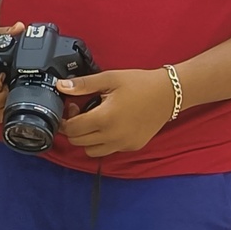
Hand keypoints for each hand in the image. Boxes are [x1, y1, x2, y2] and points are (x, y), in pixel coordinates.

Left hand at [56, 69, 177, 158]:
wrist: (169, 93)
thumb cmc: (140, 84)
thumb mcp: (109, 79)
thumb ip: (83, 85)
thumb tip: (61, 86)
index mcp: (105, 118)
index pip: (72, 129)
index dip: (65, 119)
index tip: (71, 108)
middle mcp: (113, 136)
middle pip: (78, 142)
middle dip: (74, 128)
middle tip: (81, 112)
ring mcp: (123, 144)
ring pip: (91, 151)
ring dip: (87, 139)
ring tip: (95, 121)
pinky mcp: (132, 147)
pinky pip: (109, 150)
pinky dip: (103, 142)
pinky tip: (110, 125)